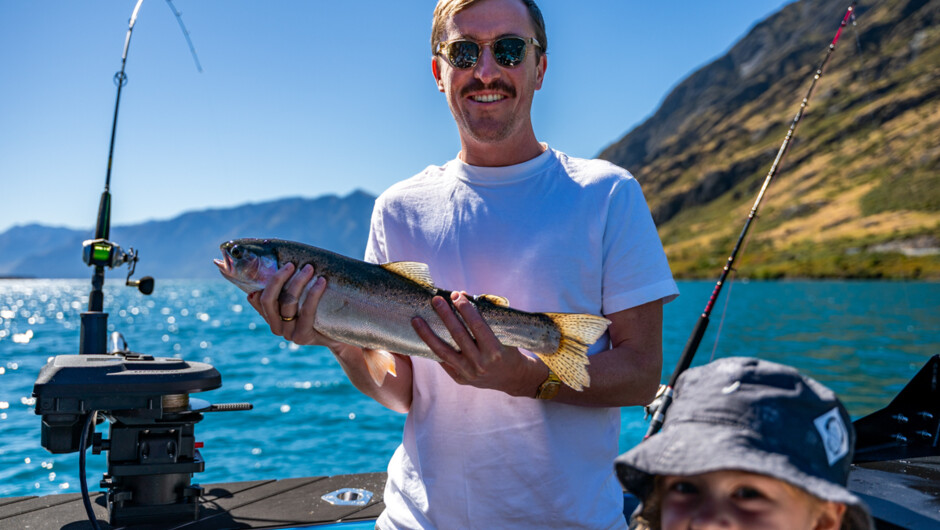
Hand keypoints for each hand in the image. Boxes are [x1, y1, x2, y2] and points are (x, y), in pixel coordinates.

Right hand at [246, 262, 339, 347]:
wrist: (339, 335)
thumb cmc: (320, 313)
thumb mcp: (301, 301)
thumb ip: (288, 290)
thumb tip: (277, 266)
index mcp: (271, 318)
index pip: (259, 298)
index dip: (263, 282)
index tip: (274, 265)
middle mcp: (276, 328)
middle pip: (269, 300)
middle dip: (278, 278)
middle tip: (291, 264)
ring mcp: (288, 334)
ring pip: (288, 303)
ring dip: (298, 282)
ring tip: (310, 268)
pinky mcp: (303, 337)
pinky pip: (307, 311)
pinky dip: (314, 293)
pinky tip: (321, 281)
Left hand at [411, 291, 540, 396]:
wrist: (512, 378)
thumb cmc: (508, 350)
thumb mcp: (505, 334)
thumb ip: (485, 316)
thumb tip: (462, 296)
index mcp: (495, 351)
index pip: (477, 325)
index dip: (465, 309)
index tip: (456, 295)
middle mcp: (481, 364)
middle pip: (458, 335)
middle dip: (446, 315)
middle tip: (436, 300)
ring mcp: (468, 373)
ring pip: (443, 351)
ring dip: (427, 334)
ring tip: (416, 320)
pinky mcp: (459, 379)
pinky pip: (443, 361)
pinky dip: (432, 347)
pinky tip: (423, 336)